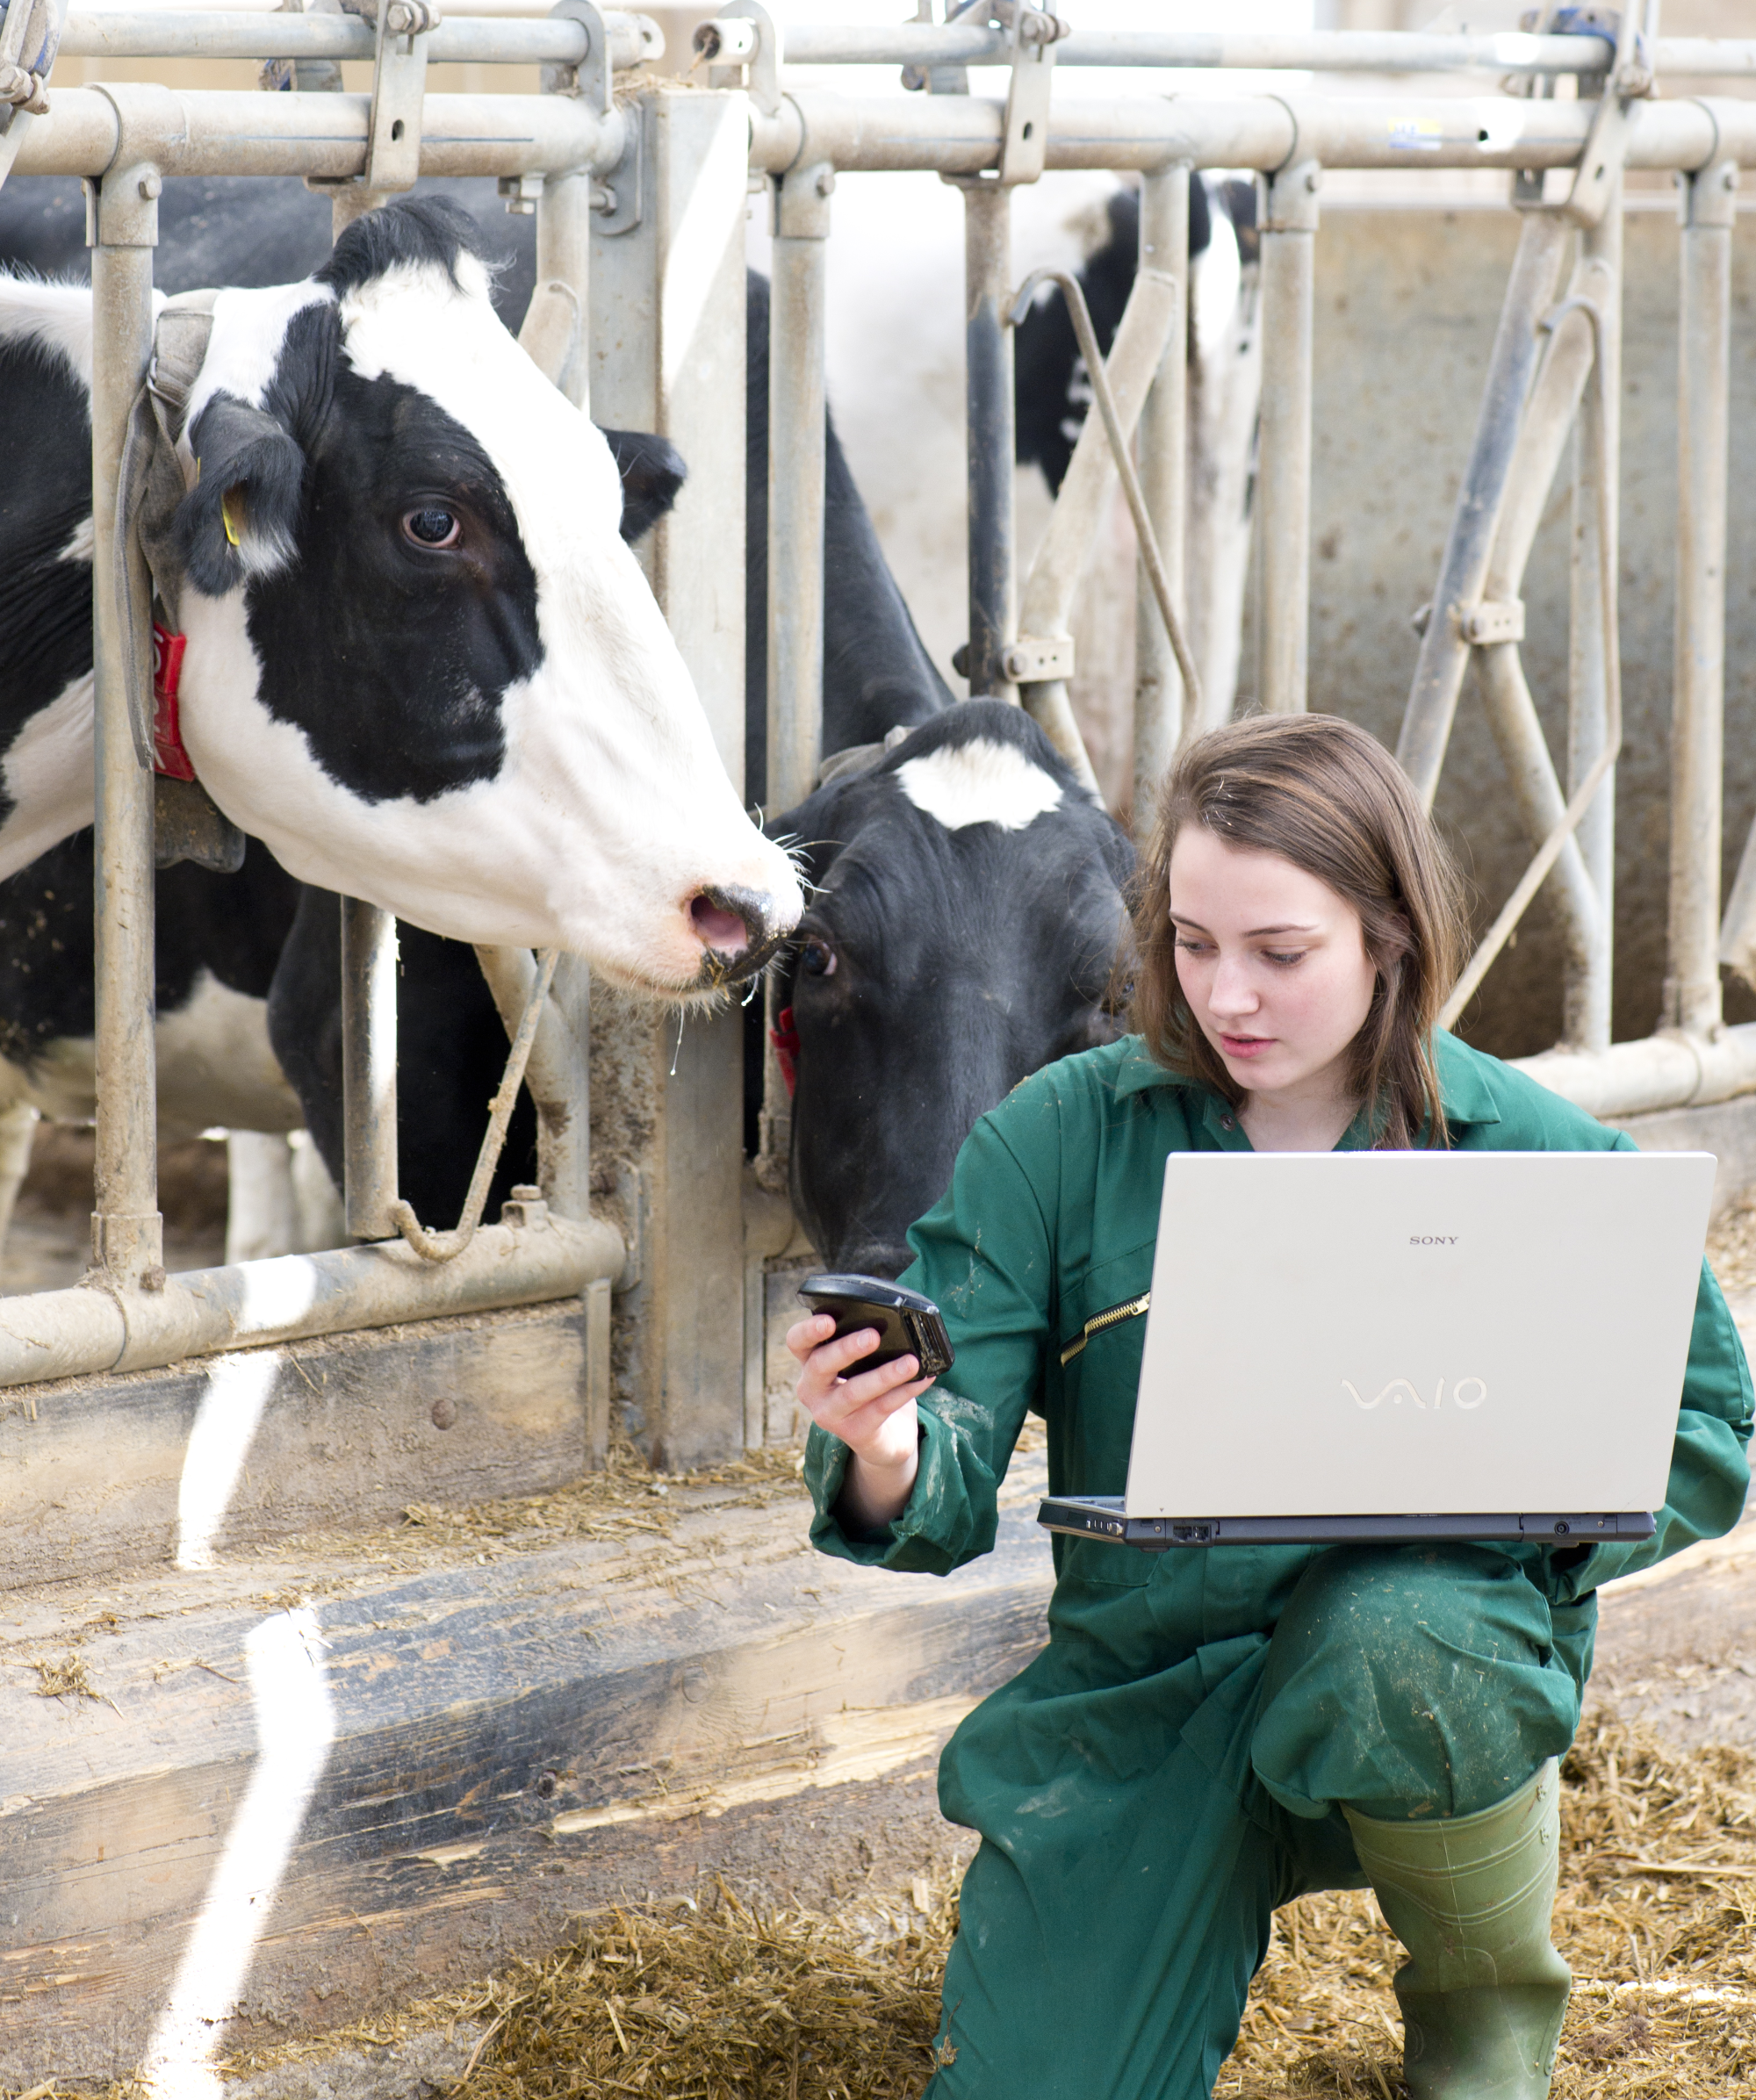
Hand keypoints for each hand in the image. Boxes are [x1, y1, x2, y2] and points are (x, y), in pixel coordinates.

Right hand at [787, 1313, 935, 1529]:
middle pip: (819, 1366)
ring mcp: (829, 1414)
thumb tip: (898, 1321)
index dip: (808, 1330)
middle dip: (846, 1349)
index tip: (829, 1321)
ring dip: (883, 1375)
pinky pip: (880, 1409)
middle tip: (873, 1336)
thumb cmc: (870, 1387)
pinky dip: (903, 1392)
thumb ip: (867, 1342)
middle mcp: (812, 1390)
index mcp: (810, 1363)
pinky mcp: (853, 1433)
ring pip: (853, 1392)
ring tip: (910, 1362)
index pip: (797, 1342)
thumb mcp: (862, 1363)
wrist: (883, 1438)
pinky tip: (922, 1379)